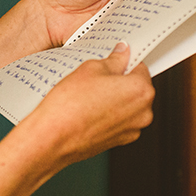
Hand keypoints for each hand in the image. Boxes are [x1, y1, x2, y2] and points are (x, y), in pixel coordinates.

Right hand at [23, 42, 154, 165]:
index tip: (114, 60)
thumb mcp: (92, 68)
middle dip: (120, 81)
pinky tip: (89, 108)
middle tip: (98, 77)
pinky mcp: (119, 141)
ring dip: (114, 98)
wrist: (53, 137)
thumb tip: (122, 54)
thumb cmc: (70, 105)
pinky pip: (119, 120)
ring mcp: (132, 130)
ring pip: (128, 105)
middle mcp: (143, 113)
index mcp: (141, 91)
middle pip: (137, 88)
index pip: (140, 67)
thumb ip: (114, 60)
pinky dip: (108, 113)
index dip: (125, 61)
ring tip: (90, 94)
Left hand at [24, 0, 156, 49]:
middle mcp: (120, 1)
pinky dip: (137, 34)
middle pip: (148, 1)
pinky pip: (128, 35)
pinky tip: (146, 30)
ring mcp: (117, 19)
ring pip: (141, 19)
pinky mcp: (112, 35)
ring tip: (164, 13)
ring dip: (151, 17)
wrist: (45, 16)